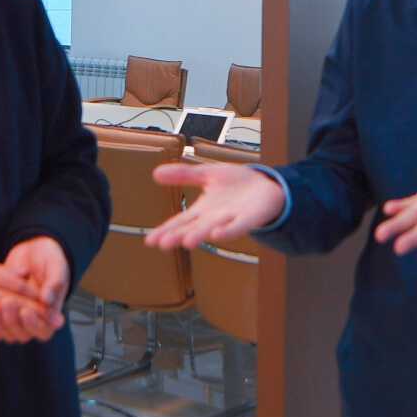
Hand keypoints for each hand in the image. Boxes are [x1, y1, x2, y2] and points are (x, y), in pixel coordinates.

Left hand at [0, 237, 69, 343]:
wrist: (33, 252)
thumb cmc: (49, 260)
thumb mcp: (56, 267)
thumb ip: (54, 283)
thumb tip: (47, 300)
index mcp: (51, 313)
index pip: (44, 330)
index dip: (34, 324)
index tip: (25, 310)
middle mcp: (35, 320)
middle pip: (23, 335)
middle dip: (13, 321)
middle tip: (6, 302)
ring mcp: (18, 318)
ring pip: (8, 333)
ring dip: (0, 324)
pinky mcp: (4, 314)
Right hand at [0, 257, 53, 343]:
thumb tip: (20, 275)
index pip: (17, 284)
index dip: (37, 295)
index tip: (51, 302)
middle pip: (16, 303)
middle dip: (37, 313)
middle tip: (54, 321)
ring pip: (3, 322)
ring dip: (18, 327)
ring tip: (32, 331)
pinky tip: (2, 336)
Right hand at [144, 159, 286, 250]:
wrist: (267, 186)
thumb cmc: (236, 184)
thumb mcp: (207, 174)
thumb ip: (184, 175)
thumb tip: (155, 172)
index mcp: (202, 210)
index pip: (180, 221)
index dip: (165, 230)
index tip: (149, 241)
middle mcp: (214, 218)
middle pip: (193, 228)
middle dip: (179, 235)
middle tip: (163, 244)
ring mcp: (231, 219)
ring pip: (213, 229)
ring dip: (200, 235)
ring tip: (187, 242)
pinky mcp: (249, 218)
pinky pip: (238, 226)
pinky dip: (228, 231)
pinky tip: (217, 234)